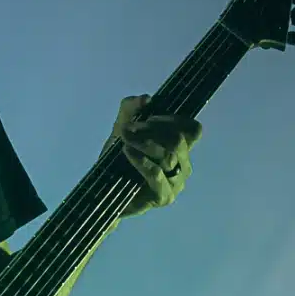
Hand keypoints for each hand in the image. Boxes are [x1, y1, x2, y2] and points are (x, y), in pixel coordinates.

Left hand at [106, 94, 202, 216]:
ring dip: (144, 144)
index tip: (148, 117)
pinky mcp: (165, 197)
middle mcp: (182, 164)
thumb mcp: (121, 130)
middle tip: (128, 129)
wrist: (102, 192)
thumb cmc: (117, 161)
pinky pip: (158, 175)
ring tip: (125, 141)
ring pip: (168, 157)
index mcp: (179, 147)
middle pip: (178, 141)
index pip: (192, 129)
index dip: (173, 120)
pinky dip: (142, 161)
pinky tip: (128, 153)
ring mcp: (175, 182)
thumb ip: (130, 110)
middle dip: (152, 131)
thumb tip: (146, 99)